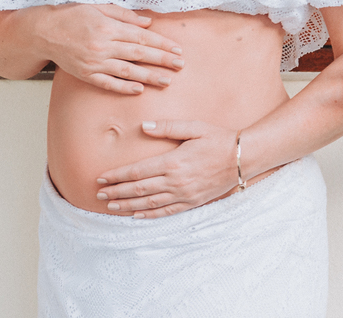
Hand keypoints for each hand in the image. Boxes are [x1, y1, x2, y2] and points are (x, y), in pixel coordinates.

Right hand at [34, 3, 183, 94]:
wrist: (42, 32)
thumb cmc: (71, 16)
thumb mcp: (99, 7)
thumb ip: (125, 15)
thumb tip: (149, 23)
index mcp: (108, 27)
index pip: (142, 37)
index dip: (162, 44)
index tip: (177, 49)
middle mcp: (102, 45)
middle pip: (139, 54)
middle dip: (162, 60)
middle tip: (180, 65)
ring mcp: (93, 62)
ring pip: (127, 70)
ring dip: (149, 76)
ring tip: (167, 80)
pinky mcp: (85, 74)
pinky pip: (107, 83)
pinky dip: (124, 87)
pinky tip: (139, 90)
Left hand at [95, 120, 237, 218]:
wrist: (243, 157)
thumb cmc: (219, 139)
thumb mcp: (195, 127)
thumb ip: (168, 127)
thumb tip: (144, 127)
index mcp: (173, 162)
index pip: (137, 171)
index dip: (117, 176)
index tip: (101, 178)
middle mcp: (176, 181)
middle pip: (138, 189)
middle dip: (116, 192)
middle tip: (99, 193)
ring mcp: (184, 194)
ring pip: (149, 203)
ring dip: (127, 205)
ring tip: (111, 206)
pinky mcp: (192, 202)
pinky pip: (166, 211)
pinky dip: (149, 215)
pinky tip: (137, 216)